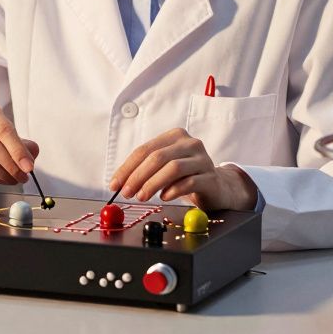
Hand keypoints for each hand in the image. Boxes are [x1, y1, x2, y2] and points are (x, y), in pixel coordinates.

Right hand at [0, 99, 39, 192]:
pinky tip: (0, 180)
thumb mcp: (8, 136)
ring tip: (14, 179)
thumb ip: (23, 144)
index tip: (29, 166)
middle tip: (23, 176)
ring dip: (2, 174)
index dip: (18, 149)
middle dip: (12, 165)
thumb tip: (32, 153)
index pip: (3, 128)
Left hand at [108, 128, 257, 210]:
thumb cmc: (185, 177)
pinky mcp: (211, 177)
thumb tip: (118, 182)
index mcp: (174, 136)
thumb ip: (144, 169)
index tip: (115, 184)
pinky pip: (189, 182)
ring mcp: (203, 159)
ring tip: (142, 196)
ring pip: (173, 168)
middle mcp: (190, 143)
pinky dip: (173, 190)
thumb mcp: (163, 168)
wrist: (218, 187)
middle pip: (158, 157)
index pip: (145, 150)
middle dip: (138, 176)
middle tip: (127, 193)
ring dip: (153, 184)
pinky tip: (164, 197)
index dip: (127, 167)